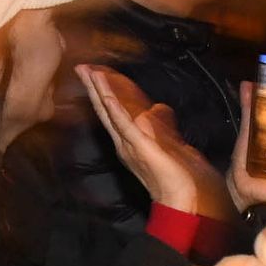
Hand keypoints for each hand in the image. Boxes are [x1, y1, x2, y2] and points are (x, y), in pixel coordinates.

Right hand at [81, 65, 228, 221]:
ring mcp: (130, 145)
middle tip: (80, 67)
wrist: (185, 198)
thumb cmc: (179, 175)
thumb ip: (162, 124)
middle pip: (105, 109)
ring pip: (110, 113)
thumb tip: (158, 108)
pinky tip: (105, 94)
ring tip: (88, 73)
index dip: (104, 90)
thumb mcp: (171, 141)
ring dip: (99, 91)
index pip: (114, 110)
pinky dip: (113, 108)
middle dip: (93, 87)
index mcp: (131, 140)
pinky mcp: (140, 147)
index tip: (94, 71)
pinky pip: (124, 125)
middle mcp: (125, 143)